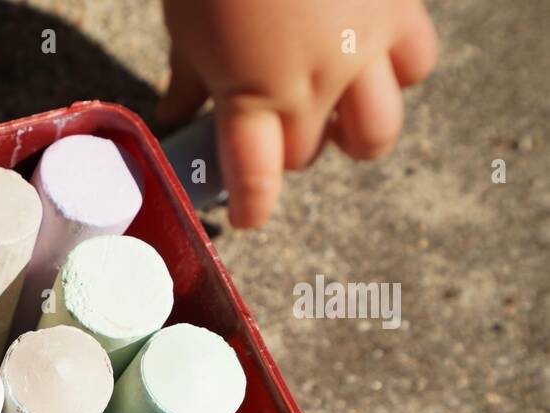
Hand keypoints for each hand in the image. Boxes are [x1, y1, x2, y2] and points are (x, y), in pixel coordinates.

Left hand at [157, 0, 437, 227]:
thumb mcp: (186, 28)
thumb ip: (189, 80)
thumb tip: (172, 119)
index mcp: (252, 96)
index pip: (257, 178)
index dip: (253, 204)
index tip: (249, 217)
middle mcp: (314, 85)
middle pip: (309, 154)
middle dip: (289, 151)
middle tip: (275, 131)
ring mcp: (362, 51)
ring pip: (376, 132)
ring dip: (354, 137)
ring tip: (337, 119)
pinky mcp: (398, 12)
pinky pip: (415, 65)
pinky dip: (396, 74)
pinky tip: (373, 61)